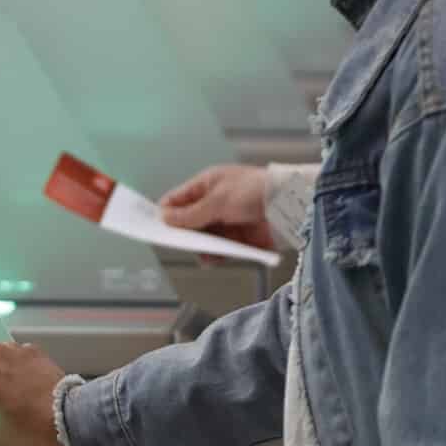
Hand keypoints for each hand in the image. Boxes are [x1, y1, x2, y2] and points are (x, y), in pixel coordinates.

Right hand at [160, 163, 275, 254]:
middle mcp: (214, 203)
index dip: (165, 213)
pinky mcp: (238, 239)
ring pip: (202, 238)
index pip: (177, 199)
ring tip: (200, 252)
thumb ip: (190, 214)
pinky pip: (219, 249)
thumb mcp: (217, 201)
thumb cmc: (252, 192)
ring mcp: (226, 221)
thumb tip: (164, 218)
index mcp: (206, 185)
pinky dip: (213, 255)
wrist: (289, 206)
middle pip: (188, 221)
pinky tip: (210, 259)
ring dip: (199, 246)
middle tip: (176, 244)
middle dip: (182, 233)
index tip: (155, 228)